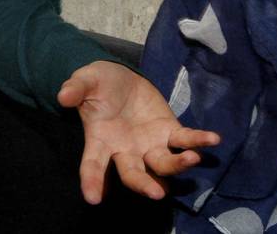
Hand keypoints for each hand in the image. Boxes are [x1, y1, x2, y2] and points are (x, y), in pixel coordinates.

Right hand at [57, 60, 219, 203]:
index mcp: (100, 142)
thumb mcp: (85, 81)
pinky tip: (213, 140)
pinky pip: (184, 139)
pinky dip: (198, 141)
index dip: (91, 181)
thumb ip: (76, 88)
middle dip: (144, 185)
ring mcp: (149, 144)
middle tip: (156, 193)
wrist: (119, 79)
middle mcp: (125, 151)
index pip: (93, 165)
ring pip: (163, 163)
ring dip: (177, 164)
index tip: (93, 199)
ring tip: (191, 159)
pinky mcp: (168, 131)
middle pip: (134, 174)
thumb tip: (63, 95)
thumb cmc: (98, 85)